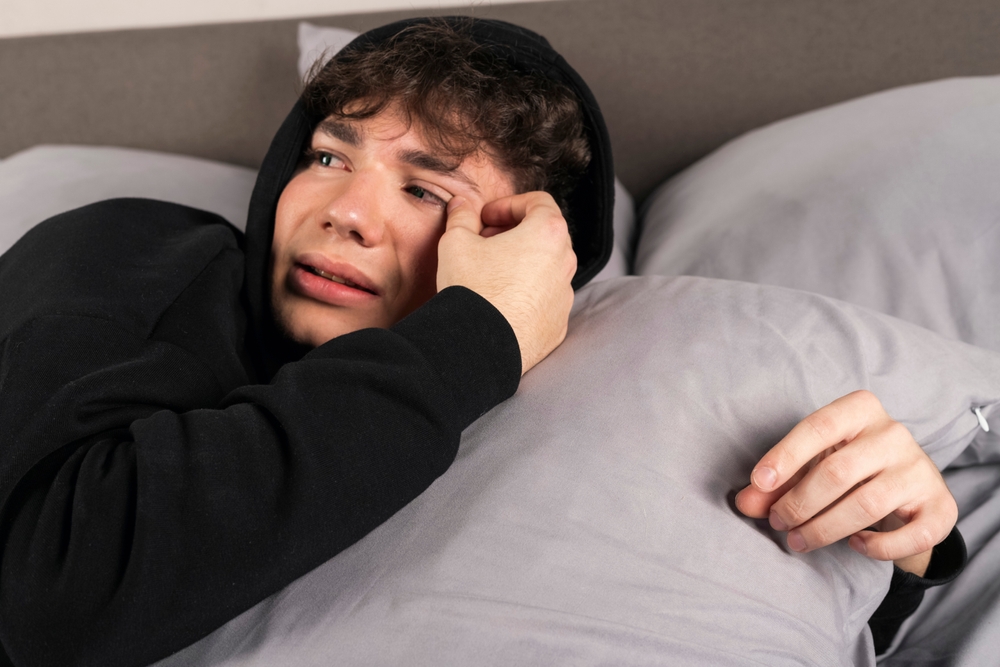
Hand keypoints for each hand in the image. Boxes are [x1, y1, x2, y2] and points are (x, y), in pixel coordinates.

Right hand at [437, 192, 575, 375]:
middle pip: (546, 235)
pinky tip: (500, 302)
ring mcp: (564, 297)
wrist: (478, 349)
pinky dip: (528, 295)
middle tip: (486, 242)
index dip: (509, 205)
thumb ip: (462, 216)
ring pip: (547, 269)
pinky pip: (545, 301)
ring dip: (523, 263)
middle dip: (516, 232)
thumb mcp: (456, 242)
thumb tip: (461, 205)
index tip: (486, 218)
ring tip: (491, 273)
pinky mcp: (558, 325)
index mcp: (548, 234)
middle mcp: (565, 264)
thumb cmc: (472, 290)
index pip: (538, 202)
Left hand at [735, 390, 956, 570]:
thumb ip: (776, 482)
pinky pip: (909, 534)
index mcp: (860, 409)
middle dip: (799, 503)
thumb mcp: (811, 465)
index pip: (818, 427)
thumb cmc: (848, 469)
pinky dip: (877, 546)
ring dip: (824, 528)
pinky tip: (855, 545)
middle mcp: (894, 433)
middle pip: (837, 471)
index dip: (785, 455)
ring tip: (799, 540)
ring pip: (866, 504)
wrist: (907, 487)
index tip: (759, 483)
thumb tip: (745, 502)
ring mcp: (920, 469)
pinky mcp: (940, 506)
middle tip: (777, 522)